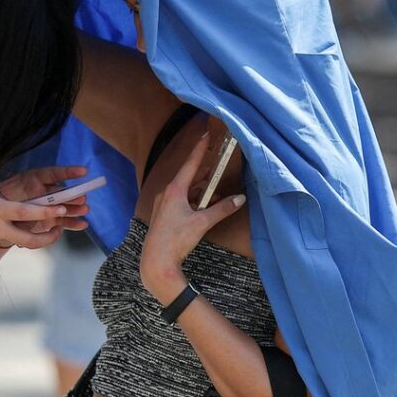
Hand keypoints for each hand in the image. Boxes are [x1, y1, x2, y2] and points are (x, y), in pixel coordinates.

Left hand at [0, 166, 90, 233]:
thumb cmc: (3, 199)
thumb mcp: (11, 194)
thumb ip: (25, 199)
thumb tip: (36, 202)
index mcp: (35, 179)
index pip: (53, 174)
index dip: (68, 172)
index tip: (83, 171)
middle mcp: (45, 191)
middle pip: (62, 192)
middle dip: (73, 195)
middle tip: (82, 198)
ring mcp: (48, 206)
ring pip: (64, 206)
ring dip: (75, 209)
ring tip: (84, 210)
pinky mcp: (49, 218)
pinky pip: (62, 220)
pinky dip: (72, 223)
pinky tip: (82, 224)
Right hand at [0, 182, 70, 251]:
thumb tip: (0, 196)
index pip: (25, 211)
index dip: (46, 211)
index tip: (61, 208)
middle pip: (30, 239)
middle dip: (49, 236)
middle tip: (59, 227)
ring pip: (20, 241)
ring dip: (36, 237)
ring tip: (46, 228)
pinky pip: (6, 239)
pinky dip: (16, 234)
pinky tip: (19, 225)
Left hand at [140, 134, 245, 303]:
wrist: (156, 261)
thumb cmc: (176, 240)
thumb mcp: (202, 223)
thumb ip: (222, 209)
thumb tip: (240, 199)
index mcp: (174, 190)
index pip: (190, 164)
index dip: (200, 149)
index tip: (206, 135)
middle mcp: (167, 193)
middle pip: (188, 176)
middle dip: (203, 169)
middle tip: (215, 159)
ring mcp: (164, 204)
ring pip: (185, 190)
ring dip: (200, 187)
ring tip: (215, 186)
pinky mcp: (164, 215)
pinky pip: (181, 200)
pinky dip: (194, 199)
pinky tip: (204, 204)